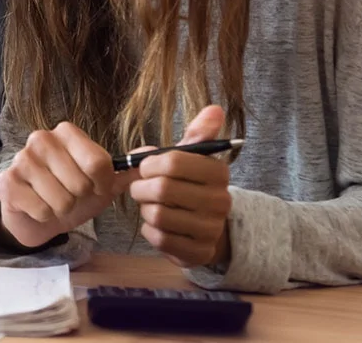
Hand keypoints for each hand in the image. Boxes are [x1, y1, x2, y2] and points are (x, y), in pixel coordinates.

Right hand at [0, 122, 135, 248]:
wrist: (36, 213)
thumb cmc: (71, 193)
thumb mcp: (102, 183)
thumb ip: (127, 170)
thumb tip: (156, 153)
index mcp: (66, 132)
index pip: (98, 163)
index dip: (101, 185)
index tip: (95, 187)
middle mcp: (41, 139)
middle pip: (80, 184)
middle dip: (79, 199)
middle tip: (70, 196)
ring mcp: (22, 159)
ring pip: (60, 200)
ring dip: (62, 210)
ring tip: (54, 202)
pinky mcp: (7, 182)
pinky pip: (41, 210)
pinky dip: (45, 217)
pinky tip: (38, 207)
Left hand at [129, 105, 232, 267]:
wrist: (206, 227)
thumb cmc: (191, 185)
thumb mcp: (194, 157)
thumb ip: (199, 133)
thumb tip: (215, 109)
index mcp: (218, 172)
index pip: (172, 162)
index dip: (148, 164)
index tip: (145, 167)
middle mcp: (220, 201)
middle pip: (161, 190)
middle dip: (141, 188)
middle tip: (140, 187)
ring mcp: (211, 229)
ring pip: (157, 215)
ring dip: (145, 209)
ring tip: (150, 205)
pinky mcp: (198, 253)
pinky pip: (158, 238)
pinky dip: (149, 230)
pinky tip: (157, 224)